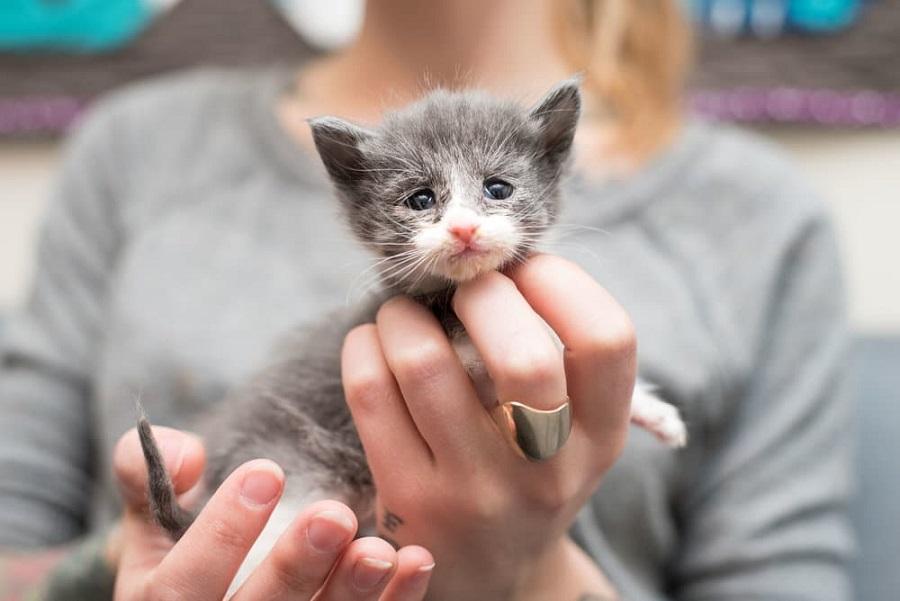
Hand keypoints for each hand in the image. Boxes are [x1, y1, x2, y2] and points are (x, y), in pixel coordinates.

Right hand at [108, 426, 434, 599]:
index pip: (185, 584)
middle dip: (295, 568)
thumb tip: (184, 452)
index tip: (266, 471)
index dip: (223, 532)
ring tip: (380, 550)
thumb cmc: (183, 562)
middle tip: (332, 515)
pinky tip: (416, 562)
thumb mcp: (151, 525)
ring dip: (352, 594)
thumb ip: (147, 476)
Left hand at [341, 254, 629, 599]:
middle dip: (480, 292)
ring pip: (425, 363)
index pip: (608, 340)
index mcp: (601, 438)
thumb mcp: (570, 431)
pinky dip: (364, 343)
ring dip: (403, 312)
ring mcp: (476, 494)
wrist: (487, 573)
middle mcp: (548, 472)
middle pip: (523, 356)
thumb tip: (493, 259)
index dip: (561, 281)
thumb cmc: (525, 472)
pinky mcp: (410, 501)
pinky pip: (370, 391)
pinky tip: (374, 343)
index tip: (525, 268)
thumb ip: (556, 355)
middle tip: (462, 288)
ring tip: (403, 313)